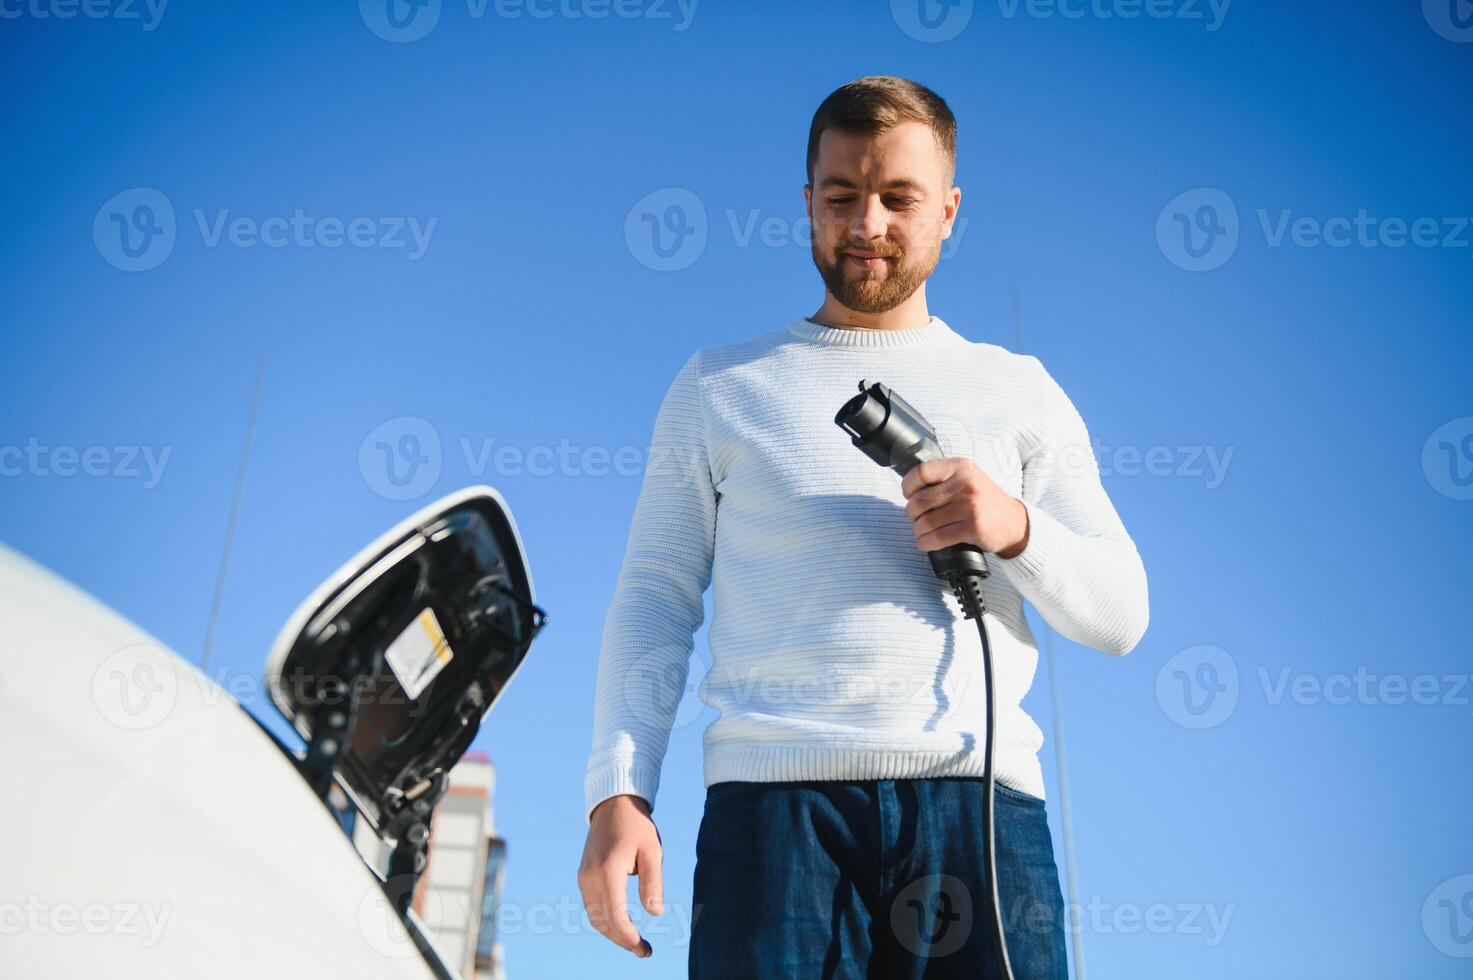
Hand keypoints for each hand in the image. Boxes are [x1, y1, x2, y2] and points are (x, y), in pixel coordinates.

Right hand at [578, 794, 661, 957]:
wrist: (613, 805)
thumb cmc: (636, 827)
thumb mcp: (652, 851)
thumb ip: (652, 883)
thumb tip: (655, 913)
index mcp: (608, 870)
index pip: (615, 915)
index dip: (628, 936)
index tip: (643, 948)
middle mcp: (590, 877)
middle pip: (602, 921)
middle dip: (622, 940)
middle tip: (644, 951)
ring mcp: (583, 877)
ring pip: (594, 917)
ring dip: (613, 933)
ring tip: (635, 942)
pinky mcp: (583, 876)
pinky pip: (592, 906)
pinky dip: (606, 920)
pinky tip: (623, 924)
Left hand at [901, 457, 1029, 557]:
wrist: (1014, 522)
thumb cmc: (985, 501)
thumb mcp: (968, 478)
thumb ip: (944, 478)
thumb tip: (911, 489)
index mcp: (960, 467)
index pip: (922, 472)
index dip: (908, 486)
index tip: (909, 494)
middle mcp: (965, 484)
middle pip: (920, 500)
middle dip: (912, 513)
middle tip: (916, 517)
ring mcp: (970, 506)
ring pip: (926, 522)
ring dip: (918, 531)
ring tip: (921, 532)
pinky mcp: (973, 528)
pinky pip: (938, 538)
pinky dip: (926, 543)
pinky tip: (926, 543)